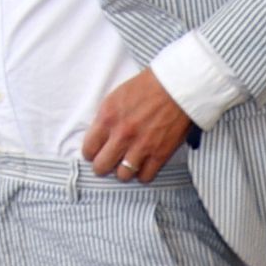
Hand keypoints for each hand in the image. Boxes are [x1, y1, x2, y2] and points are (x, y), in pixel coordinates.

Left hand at [82, 69, 193, 183]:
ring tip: (128, 164)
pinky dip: (143, 174)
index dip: (91, 153)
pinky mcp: (160, 154)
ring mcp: (141, 147)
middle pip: (102, 166)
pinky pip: (146, 177)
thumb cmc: (147, 88)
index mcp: (107, 118)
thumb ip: (105, 118)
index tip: (97, 152)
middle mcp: (122, 135)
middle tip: (110, 161)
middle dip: (103, 166)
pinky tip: (144, 165)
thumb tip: (100, 137)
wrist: (177, 88)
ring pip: (123, 175)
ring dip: (124, 171)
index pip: (88, 149)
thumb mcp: (116, 97)